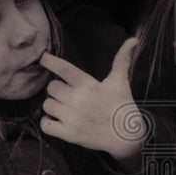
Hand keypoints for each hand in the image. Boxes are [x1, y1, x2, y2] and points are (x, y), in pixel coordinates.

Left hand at [39, 39, 145, 164]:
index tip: (41, 57)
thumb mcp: (121, 81)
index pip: (64, 69)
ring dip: (53, 105)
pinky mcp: (68, 133)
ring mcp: (72, 117)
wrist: (126, 135)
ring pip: (47, 105)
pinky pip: (45, 124)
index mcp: (88, 84)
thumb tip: (134, 39)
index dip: (50, 61)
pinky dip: (48, 122)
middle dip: (57, 89)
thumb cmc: (122, 105)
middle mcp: (77, 99)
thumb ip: (122, 59)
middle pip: (51, 87)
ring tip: (66, 108)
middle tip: (68, 94)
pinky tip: (57, 120)